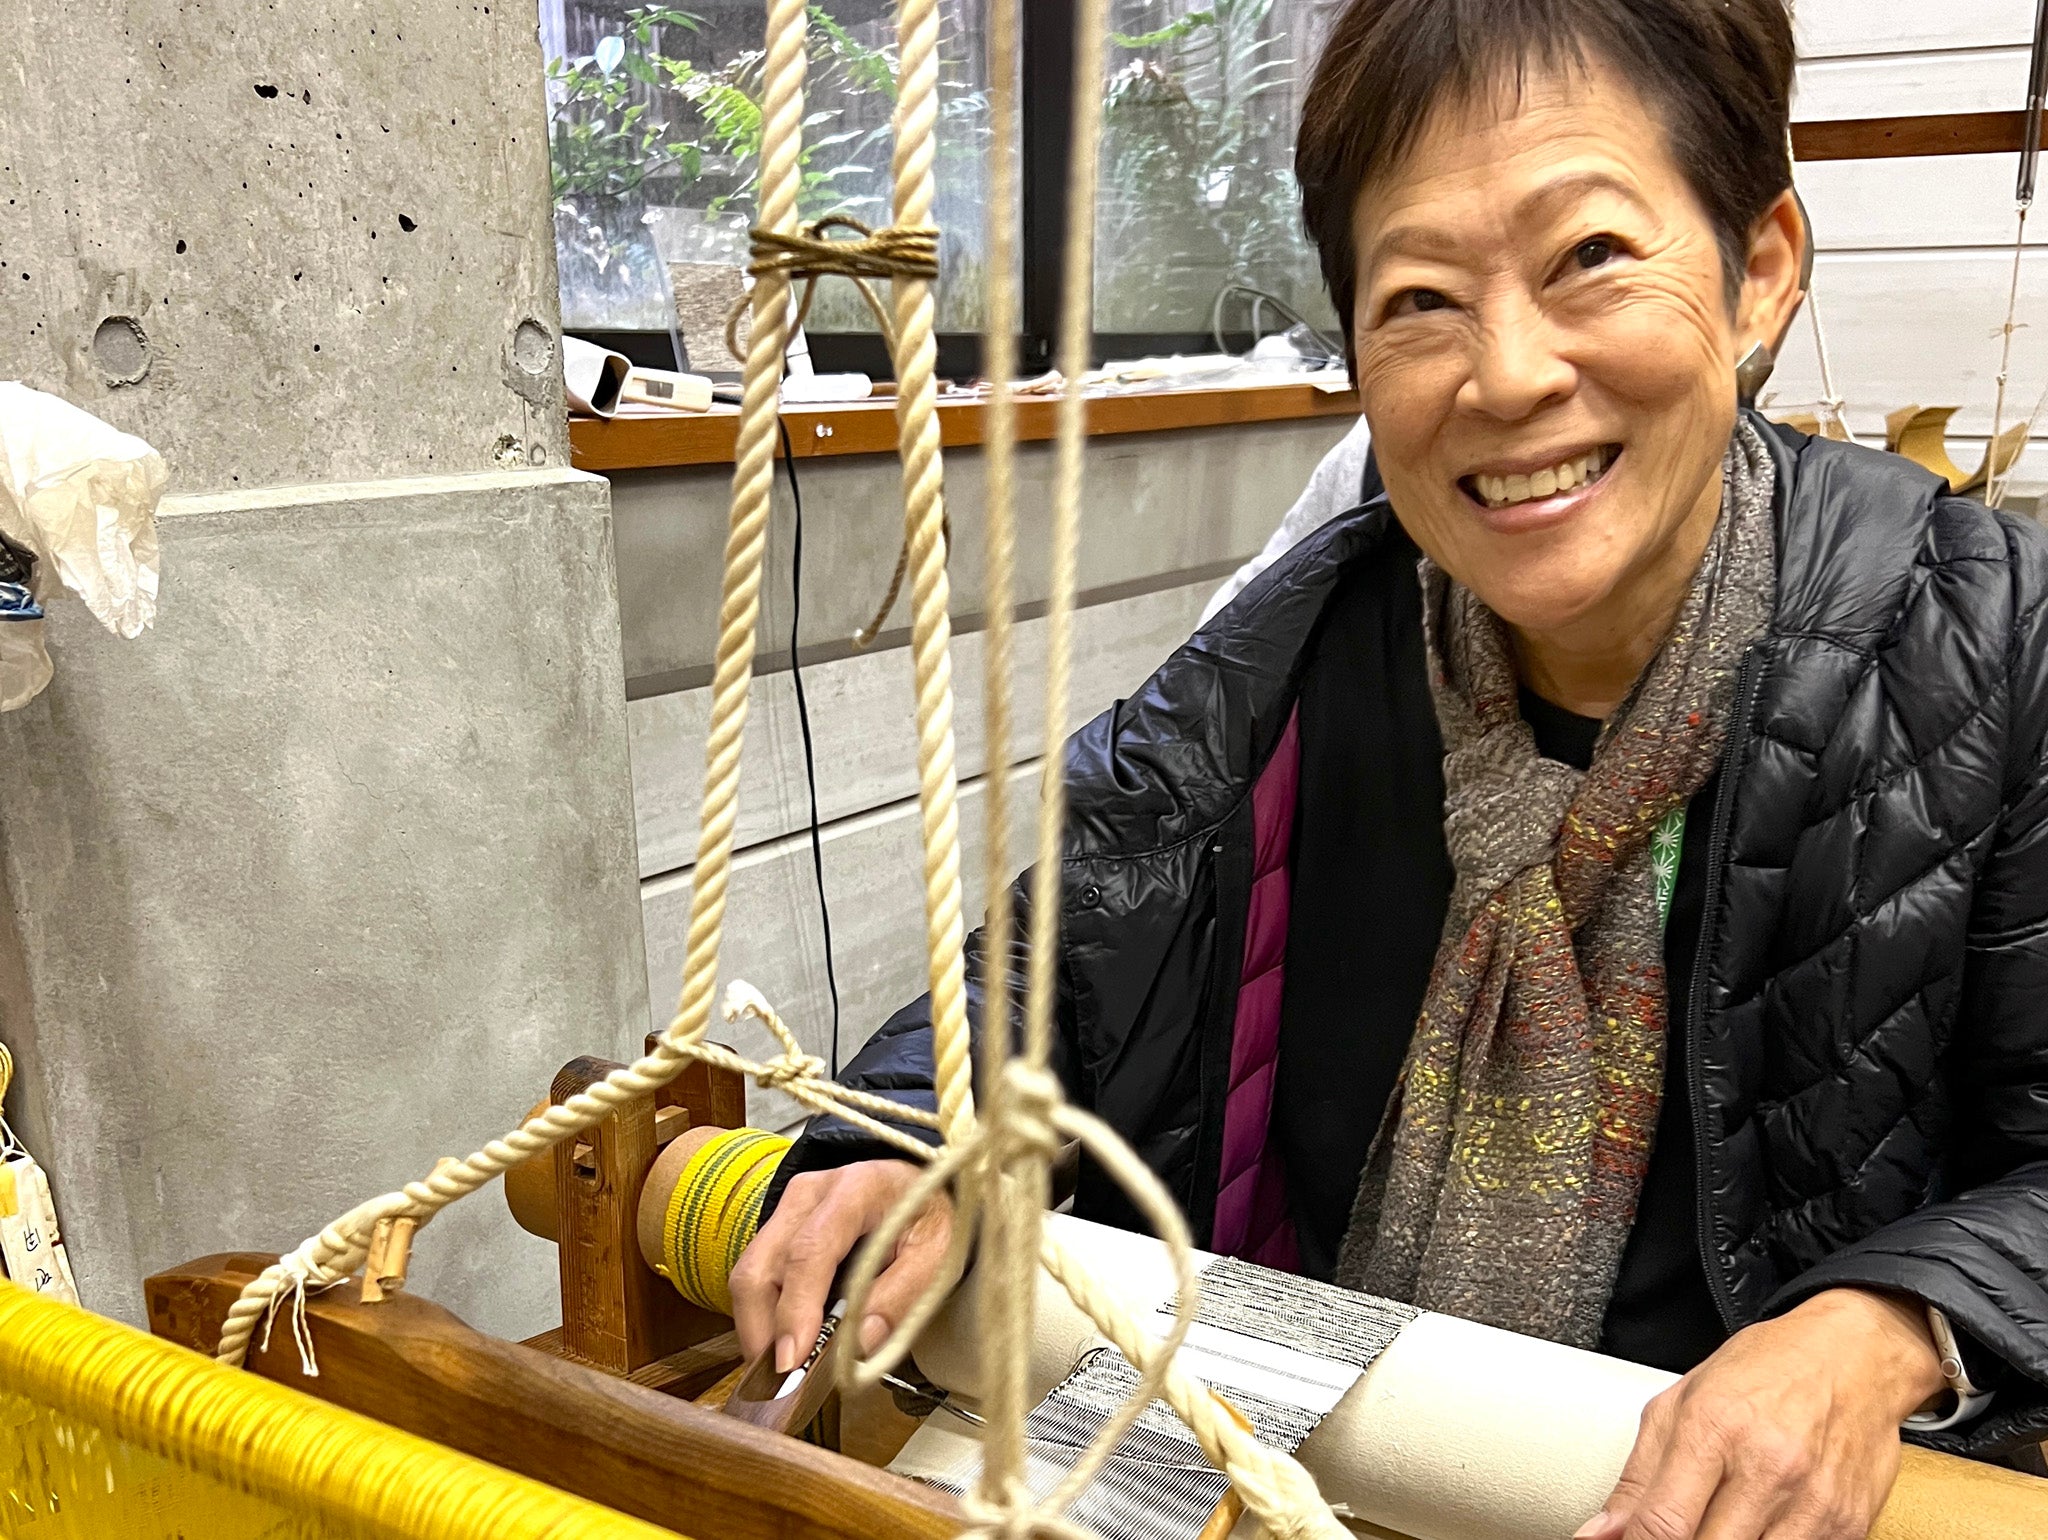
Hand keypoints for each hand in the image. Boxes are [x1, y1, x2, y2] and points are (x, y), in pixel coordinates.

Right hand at [729, 1159, 954, 1372]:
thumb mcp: (938, 1255)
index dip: (797, 1309)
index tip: (793, 1360)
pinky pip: (757, 1276)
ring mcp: (787, 1207)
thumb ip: (903, 1296)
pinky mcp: (779, 1226)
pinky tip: (785, 1344)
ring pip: (749, 1274)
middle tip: (782, 1382)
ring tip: (782, 1371)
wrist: (918, 1185)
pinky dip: (764, 1317)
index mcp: (856, 1191)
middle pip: (762, 1266)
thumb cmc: (929, 1218)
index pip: (811, 1251)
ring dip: (758, 1329)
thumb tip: (861, 1343)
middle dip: (763, 1331)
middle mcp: (810, 1194)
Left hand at [1579, 1288, 1946, 1539]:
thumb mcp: (1681, 1402)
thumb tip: (1600, 1535)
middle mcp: (1768, 1468)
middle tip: (1676, 1526)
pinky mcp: (1850, 1525)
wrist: (1854, 1356)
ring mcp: (1813, 1502)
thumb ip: (1637, 1476)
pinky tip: (1758, 1525)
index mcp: (1714, 1428)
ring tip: (1719, 1520)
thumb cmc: (1763, 1371)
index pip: (1663, 1525)